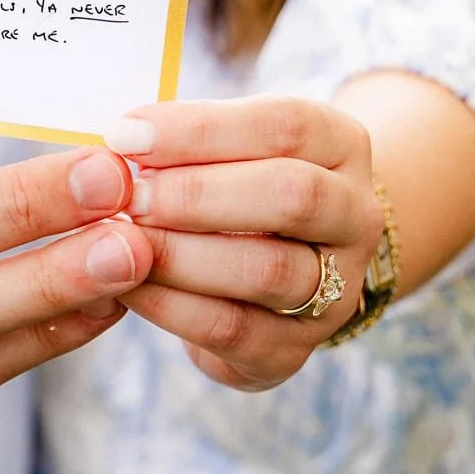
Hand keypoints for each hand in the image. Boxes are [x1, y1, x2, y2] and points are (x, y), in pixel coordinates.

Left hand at [105, 96, 381, 391]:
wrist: (275, 262)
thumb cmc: (234, 181)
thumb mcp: (227, 144)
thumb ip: (184, 140)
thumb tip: (119, 142)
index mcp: (340, 144)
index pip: (285, 125)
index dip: (201, 129)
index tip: (127, 134)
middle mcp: (355, 215)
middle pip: (292, 196)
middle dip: (197, 194)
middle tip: (130, 195)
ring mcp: (337, 288)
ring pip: (269, 270)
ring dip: (182, 255)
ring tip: (122, 241)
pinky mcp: (296, 348)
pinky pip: (235, 331)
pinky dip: (174, 308)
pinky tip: (129, 287)